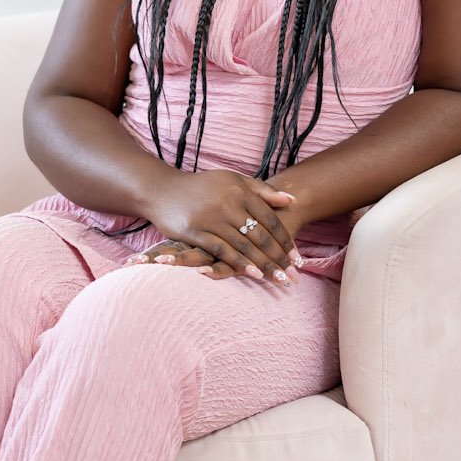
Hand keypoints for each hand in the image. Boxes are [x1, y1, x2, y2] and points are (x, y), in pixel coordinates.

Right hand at [137, 170, 305, 282]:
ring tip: (279, 279)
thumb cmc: (201, 186)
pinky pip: (221, 250)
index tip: (298, 259)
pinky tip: (253, 274)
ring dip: (263, 265)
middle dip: (279, 258)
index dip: (286, 241)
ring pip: (244, 245)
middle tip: (294, 276)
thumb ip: (262, 191)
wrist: (162, 188)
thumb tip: (292, 200)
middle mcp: (228, 204)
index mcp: (240, 191)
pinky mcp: (195, 231)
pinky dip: (238, 262)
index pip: (270, 220)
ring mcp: (211, 218)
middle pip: (260, 236)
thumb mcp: (233, 181)